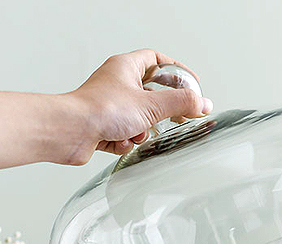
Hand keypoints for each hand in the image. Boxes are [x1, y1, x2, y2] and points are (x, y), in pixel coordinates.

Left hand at [72, 49, 212, 159]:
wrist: (73, 131)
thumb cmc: (101, 110)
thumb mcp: (152, 105)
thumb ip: (182, 104)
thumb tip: (204, 103)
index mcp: (125, 67)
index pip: (156, 60)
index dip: (176, 70)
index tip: (191, 83)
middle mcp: (116, 83)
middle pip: (151, 93)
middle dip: (163, 109)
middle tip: (179, 116)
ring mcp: (110, 105)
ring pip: (139, 118)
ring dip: (143, 130)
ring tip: (138, 132)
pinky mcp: (104, 126)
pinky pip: (126, 134)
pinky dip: (128, 140)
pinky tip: (121, 141)